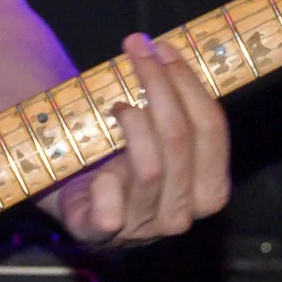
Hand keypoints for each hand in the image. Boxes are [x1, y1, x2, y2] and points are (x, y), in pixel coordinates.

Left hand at [43, 33, 230, 247]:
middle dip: (158, 86)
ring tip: (116, 104)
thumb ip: (175, 101)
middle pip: (179, 141)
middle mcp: (180, 213)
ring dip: (133, 123)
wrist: (70, 189)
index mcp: (208, 189)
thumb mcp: (157, 131)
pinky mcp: (98, 232)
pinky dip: (105, 186)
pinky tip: (97, 168)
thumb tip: (168, 48)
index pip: (211, 129)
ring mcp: (140, 227)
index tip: (164, 48)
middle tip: (136, 51)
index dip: (189, 83)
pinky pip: (110, 213)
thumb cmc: (121, 151)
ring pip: (150, 168)